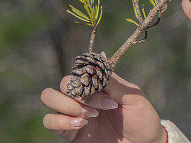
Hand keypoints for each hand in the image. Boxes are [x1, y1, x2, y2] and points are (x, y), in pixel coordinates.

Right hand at [40, 69, 166, 142]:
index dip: (88, 79)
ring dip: (67, 105)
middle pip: (62, 83)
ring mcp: (74, 113)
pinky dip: (61, 120)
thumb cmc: (141, 119)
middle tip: (97, 108)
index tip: (106, 91)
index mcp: (98, 84)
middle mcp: (83, 96)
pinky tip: (81, 124)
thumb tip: (98, 58)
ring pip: (49, 97)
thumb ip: (113, 81)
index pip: (80, 71)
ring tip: (89, 116)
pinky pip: (49, 121)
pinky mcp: (69, 132)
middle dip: (78, 94)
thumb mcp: (133, 97)